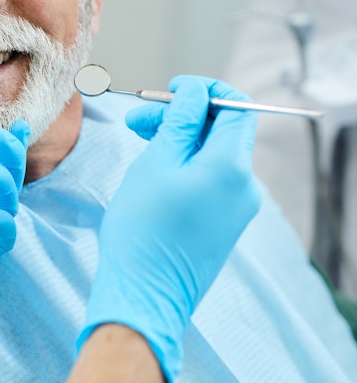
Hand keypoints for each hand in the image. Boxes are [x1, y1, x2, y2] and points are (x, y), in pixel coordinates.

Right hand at [80, 77, 259, 382]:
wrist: (144, 293)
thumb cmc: (143, 229)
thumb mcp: (156, 164)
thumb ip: (180, 122)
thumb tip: (195, 93)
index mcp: (231, 167)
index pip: (236, 107)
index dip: (205, 91)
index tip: (172, 89)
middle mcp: (244, 185)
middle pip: (222, 131)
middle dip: (182, 116)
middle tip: (138, 118)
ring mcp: (237, 207)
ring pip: (213, 155)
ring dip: (180, 140)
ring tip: (139, 140)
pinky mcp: (223, 223)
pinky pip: (211, 179)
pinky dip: (185, 164)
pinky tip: (154, 167)